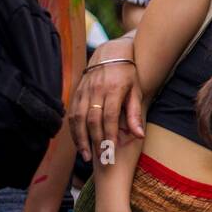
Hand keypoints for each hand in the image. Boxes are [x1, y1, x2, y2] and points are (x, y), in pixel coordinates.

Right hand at [70, 38, 143, 161]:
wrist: (110, 53)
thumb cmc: (128, 74)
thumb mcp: (137, 90)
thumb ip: (135, 113)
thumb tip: (139, 135)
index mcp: (113, 89)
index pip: (109, 116)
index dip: (109, 134)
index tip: (111, 150)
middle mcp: (95, 90)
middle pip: (92, 119)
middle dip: (95, 140)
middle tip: (100, 158)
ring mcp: (83, 90)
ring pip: (78, 118)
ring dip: (81, 138)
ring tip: (87, 155)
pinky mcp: (76, 92)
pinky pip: (72, 114)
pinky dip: (74, 130)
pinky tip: (79, 142)